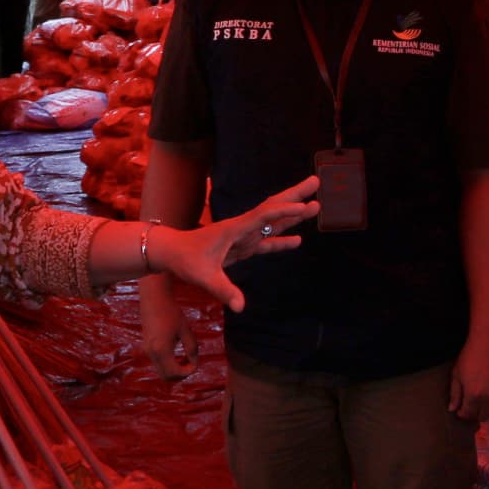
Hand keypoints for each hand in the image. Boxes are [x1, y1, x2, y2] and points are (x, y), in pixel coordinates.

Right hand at [140, 273, 197, 380]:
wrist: (154, 300)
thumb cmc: (172, 312)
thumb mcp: (186, 330)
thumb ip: (192, 348)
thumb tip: (195, 363)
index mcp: (162, 349)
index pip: (175, 373)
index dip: (188, 372)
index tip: (196, 363)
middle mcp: (152, 353)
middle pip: (166, 377)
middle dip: (180, 375)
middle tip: (191, 364)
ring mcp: (147, 351)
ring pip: (161, 372)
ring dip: (174, 370)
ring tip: (186, 358)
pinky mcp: (146, 348)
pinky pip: (158, 364)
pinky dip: (169, 365)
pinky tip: (178, 354)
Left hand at [146, 178, 321, 314]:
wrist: (172, 254)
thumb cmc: (186, 261)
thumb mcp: (204, 276)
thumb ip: (223, 290)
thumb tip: (240, 307)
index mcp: (234, 228)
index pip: (264, 215)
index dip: (284, 211)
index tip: (304, 206)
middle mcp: (242, 228)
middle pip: (274, 207)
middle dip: (295, 195)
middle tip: (316, 181)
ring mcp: (244, 236)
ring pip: (273, 221)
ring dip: (293, 213)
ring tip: (316, 205)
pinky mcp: (242, 247)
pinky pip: (266, 241)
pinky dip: (282, 240)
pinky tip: (298, 240)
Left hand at [450, 327, 488, 421]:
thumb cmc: (470, 355)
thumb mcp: (457, 374)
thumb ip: (455, 394)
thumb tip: (452, 409)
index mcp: (474, 396)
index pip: (468, 414)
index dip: (462, 414)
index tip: (460, 410)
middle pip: (483, 417)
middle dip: (475, 415)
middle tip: (470, 408)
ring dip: (486, 410)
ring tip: (480, 403)